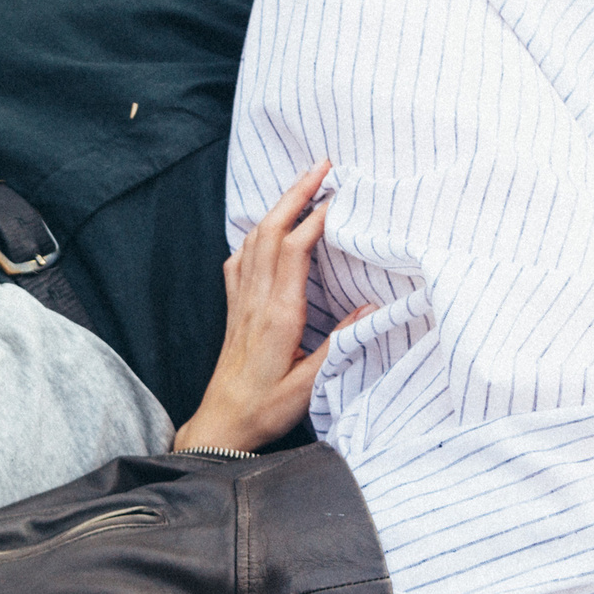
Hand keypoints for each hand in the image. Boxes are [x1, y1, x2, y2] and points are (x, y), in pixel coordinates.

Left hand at [173, 160, 377, 454]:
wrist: (220, 427)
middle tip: (322, 165)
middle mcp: (256, 302)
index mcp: (278, 316)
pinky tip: (265, 230)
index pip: (294, 251)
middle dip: (296, 194)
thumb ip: (339, 345)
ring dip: (277, 207)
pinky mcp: (234, 312)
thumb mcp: (310, 385)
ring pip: (254, 241)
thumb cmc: (264, 410)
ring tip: (302, 183)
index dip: (315, 218)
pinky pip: (239, 261)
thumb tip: (372, 309)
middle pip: (270, 232)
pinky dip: (255, 235)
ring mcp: (241, 304)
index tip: (339, 194)